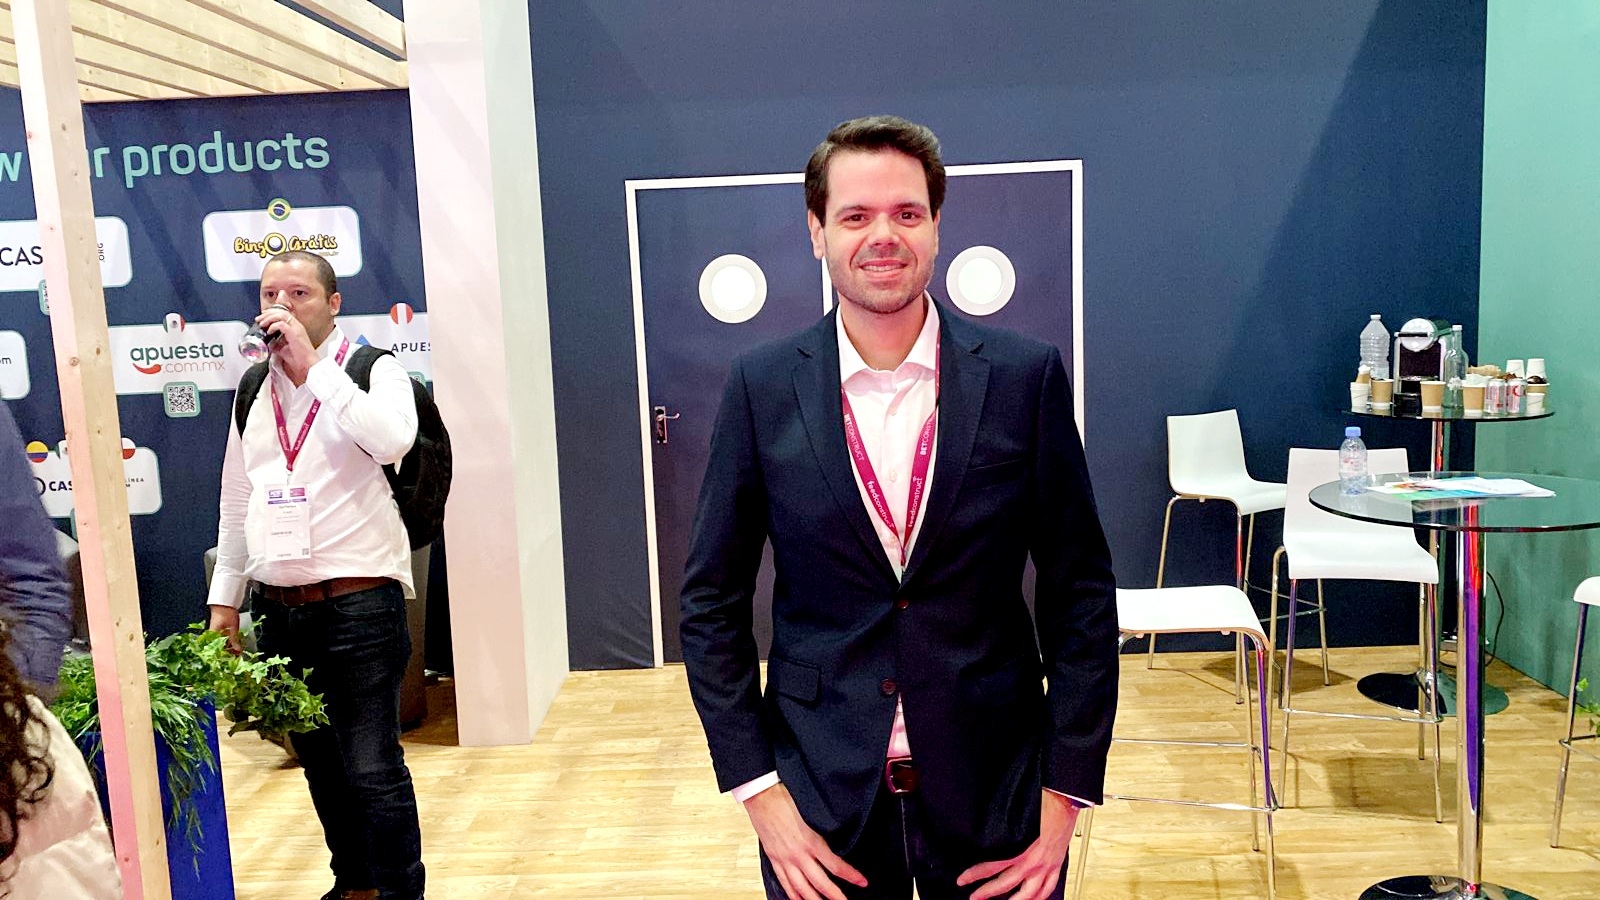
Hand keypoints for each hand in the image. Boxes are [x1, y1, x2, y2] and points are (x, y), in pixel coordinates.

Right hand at [206, 605, 243, 654]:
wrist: (224, 602)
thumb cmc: (226, 613)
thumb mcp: (233, 627)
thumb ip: (234, 640)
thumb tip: (237, 651)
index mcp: (213, 637)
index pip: (217, 651)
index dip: (225, 657)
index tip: (233, 660)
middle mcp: (212, 637)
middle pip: (219, 649)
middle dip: (228, 654)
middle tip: (237, 657)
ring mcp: (215, 634)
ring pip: (221, 645)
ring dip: (229, 649)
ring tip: (238, 652)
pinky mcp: (218, 631)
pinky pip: (223, 640)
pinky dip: (229, 643)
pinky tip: (235, 645)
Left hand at [256, 305, 317, 383]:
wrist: (308, 366)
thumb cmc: (300, 360)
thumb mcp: (284, 350)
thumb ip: (276, 345)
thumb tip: (268, 343)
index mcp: (295, 328)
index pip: (283, 314)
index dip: (271, 313)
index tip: (262, 316)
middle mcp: (297, 326)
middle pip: (281, 312)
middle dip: (268, 313)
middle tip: (259, 318)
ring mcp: (297, 329)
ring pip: (282, 315)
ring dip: (269, 318)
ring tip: (262, 323)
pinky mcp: (295, 334)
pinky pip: (282, 325)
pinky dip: (274, 326)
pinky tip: (269, 331)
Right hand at [743, 783, 866, 899]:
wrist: (761, 795)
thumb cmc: (785, 798)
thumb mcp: (811, 812)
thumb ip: (823, 828)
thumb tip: (838, 837)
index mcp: (810, 841)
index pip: (835, 865)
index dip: (851, 876)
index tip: (862, 882)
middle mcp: (798, 854)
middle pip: (820, 882)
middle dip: (835, 896)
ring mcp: (784, 858)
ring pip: (801, 887)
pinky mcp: (774, 858)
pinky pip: (784, 881)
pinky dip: (792, 894)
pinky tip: (798, 899)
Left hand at [957, 790, 1077, 899]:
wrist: (1064, 800)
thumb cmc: (1042, 803)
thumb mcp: (1015, 815)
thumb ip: (1001, 828)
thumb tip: (985, 831)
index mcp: (1020, 850)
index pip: (991, 867)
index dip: (974, 875)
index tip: (963, 879)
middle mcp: (1032, 862)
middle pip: (1005, 884)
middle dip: (987, 892)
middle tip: (975, 897)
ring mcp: (1045, 867)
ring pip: (1029, 894)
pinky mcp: (1056, 865)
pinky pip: (1048, 888)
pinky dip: (1040, 897)